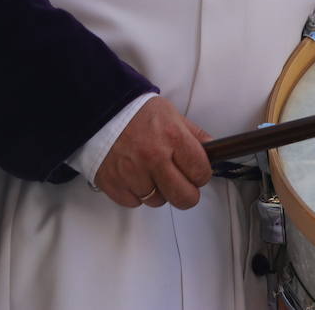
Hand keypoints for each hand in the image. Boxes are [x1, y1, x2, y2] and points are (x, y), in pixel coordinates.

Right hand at [94, 96, 212, 209]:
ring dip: (158, 191)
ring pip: (158, 201)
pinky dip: (137, 194)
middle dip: (187, 193)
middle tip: (182, 184)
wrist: (99, 111)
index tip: (196, 172)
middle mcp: (154, 157)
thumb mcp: (172, 115)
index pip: (200, 171)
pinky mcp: (113, 184)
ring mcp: (132, 173)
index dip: (201, 174)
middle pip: (184, 197)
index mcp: (173, 137)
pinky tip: (134, 176)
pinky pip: (134, 203)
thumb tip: (214, 151)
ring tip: (151, 172)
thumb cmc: (138, 113)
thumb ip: (194, 135)